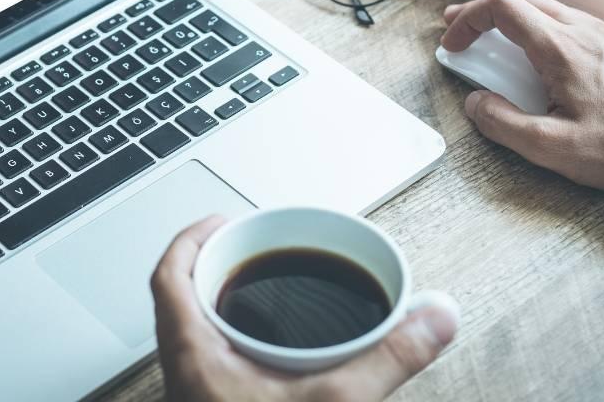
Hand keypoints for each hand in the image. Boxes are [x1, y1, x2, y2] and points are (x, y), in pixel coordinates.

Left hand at [152, 217, 458, 401]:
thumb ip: (389, 356)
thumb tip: (435, 313)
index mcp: (193, 356)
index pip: (168, 276)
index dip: (191, 238)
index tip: (223, 220)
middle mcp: (185, 375)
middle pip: (179, 299)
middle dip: (214, 266)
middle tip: (251, 251)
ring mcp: (198, 396)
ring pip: (196, 334)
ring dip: (224, 306)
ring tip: (263, 292)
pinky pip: (214, 364)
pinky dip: (238, 344)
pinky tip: (272, 355)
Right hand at [441, 0, 603, 191]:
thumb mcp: (554, 148)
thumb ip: (504, 124)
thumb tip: (477, 103)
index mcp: (561, 49)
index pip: (501, 8)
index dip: (468, 20)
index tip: (454, 42)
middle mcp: (584, 32)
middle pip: (523, 0)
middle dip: (483, 12)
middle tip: (461, 29)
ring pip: (550, 9)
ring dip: (515, 19)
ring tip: (498, 41)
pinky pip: (576, 24)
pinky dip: (545, 29)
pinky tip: (545, 55)